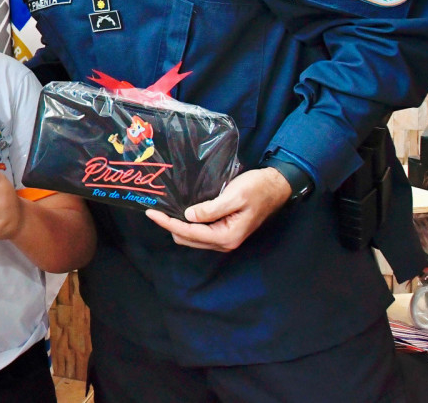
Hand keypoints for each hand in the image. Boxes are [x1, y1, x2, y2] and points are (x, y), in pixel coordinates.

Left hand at [144, 168, 291, 251]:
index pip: (188, 233)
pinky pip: (199, 231)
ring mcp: (224, 237)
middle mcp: (224, 241)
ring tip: (165, 210)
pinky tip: (180, 212)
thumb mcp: (234, 196)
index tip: (151, 213)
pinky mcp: (224, 229)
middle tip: (156, 209)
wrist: (276, 186)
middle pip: (186, 239)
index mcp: (226, 236)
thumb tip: (188, 216)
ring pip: (191, 237)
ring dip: (177, 226)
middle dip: (169, 226)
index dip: (167, 223)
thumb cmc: (257, 189)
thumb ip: (211, 209)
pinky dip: (187, 224)